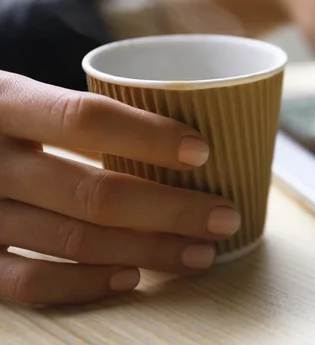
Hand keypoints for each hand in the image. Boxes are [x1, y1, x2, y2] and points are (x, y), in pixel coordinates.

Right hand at [0, 72, 239, 304]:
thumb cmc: (1, 125)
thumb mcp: (24, 100)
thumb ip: (79, 117)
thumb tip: (181, 145)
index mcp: (4, 104)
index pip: (83, 119)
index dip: (148, 137)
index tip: (203, 153)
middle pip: (93, 193)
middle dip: (172, 210)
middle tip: (224, 217)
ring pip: (73, 241)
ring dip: (148, 251)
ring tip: (200, 253)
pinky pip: (30, 282)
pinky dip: (86, 283)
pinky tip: (133, 278)